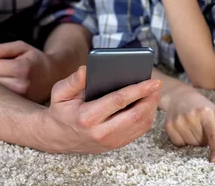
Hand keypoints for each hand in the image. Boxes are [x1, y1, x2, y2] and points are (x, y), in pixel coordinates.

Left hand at [0, 41, 56, 102]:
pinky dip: (0, 90)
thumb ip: (0, 49)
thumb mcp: (21, 47)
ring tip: (9, 76)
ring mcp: (20, 98)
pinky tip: (10, 84)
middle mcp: (21, 86)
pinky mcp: (18, 105)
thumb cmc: (34, 59)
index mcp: (22, 69)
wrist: (52, 75)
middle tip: (5, 67)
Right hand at [43, 66, 161, 152]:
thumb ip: (73, 81)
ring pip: (140, 125)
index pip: (119, 101)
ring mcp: (110, 141)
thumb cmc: (61, 110)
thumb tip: (87, 69)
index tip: (152, 81)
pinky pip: (138, 131)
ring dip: (151, 108)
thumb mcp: (59, 93)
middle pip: (135, 115)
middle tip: (157, 85)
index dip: (138, 90)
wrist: (57, 137)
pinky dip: (147, 117)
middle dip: (150, 99)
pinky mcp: (116, 145)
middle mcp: (101, 132)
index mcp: (87, 117)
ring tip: (154, 92)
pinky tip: (148, 104)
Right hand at [164, 86, 214, 162]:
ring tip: (192, 127)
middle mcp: (191, 116)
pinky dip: (183, 141)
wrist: (180, 96)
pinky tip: (183, 129)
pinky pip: (179, 144)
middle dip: (204, 139)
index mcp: (206, 112)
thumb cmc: (202, 107)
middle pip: (201, 142)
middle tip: (201, 127)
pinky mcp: (169, 125)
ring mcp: (178, 121)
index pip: (212, 135)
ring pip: (191, 144)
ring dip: (194, 141)